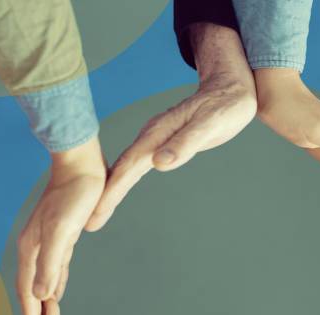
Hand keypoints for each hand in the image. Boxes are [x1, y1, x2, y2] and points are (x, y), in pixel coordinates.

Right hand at [17, 137, 105, 314]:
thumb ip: (51, 264)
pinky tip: (56, 292)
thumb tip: (42, 296)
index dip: (30, 314)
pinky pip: (56, 269)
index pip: (29, 290)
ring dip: (43, 301)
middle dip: (34, 313)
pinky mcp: (64, 237)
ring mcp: (50, 243)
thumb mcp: (62, 232)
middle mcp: (37, 248)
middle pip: (33, 288)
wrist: (82, 166)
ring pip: (44, 279)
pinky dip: (55, 284)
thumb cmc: (73, 196)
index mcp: (32, 249)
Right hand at [86, 24, 256, 230]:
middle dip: (105, 196)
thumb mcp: (209, 126)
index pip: (130, 166)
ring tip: (98, 211)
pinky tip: (117, 189)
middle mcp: (151, 136)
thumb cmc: (223, 106)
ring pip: (127, 168)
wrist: (228, 88)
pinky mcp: (160, 143)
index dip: (113, 189)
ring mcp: (154, 139)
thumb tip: (159, 163)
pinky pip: (137, 165)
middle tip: (90, 223)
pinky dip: (125, 180)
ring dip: (112, 189)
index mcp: (158, 133)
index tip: (98, 210)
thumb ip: (184, 144)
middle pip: (122, 170)